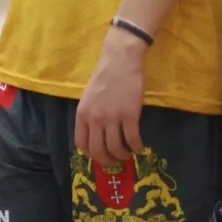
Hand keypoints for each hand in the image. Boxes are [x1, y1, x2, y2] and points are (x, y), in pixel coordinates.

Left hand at [76, 27, 147, 168]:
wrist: (119, 60)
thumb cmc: (104, 76)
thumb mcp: (89, 97)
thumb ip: (90, 115)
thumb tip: (95, 135)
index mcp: (82, 114)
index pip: (82, 143)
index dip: (91, 154)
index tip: (100, 156)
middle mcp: (94, 118)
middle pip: (98, 150)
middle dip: (107, 160)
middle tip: (116, 161)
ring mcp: (112, 117)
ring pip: (116, 148)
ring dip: (123, 156)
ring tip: (128, 154)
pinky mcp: (130, 115)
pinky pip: (132, 139)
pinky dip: (137, 147)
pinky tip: (139, 148)